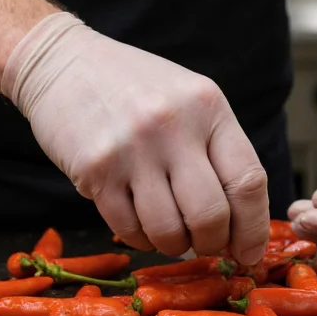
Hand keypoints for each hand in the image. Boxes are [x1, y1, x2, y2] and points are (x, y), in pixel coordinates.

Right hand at [2, 12, 269, 263]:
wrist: (63, 63)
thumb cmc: (133, 86)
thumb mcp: (188, 99)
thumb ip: (216, 150)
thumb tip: (240, 224)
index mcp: (208, 106)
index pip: (248, 181)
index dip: (253, 229)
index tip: (248, 253)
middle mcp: (173, 126)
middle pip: (211, 215)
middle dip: (211, 243)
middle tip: (204, 244)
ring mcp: (132, 148)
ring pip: (168, 230)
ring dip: (173, 245)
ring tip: (169, 232)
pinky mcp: (95, 169)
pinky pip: (128, 228)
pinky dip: (140, 238)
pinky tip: (139, 223)